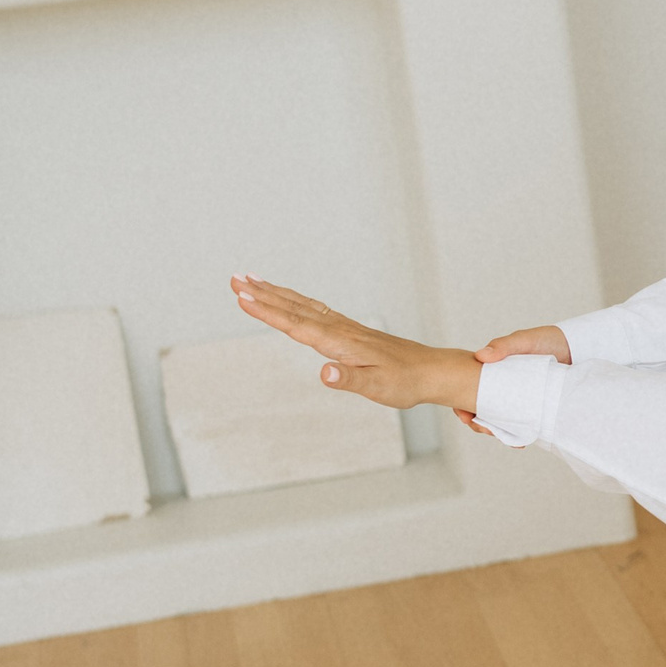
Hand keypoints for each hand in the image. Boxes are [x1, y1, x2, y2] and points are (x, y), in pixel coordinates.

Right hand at [230, 277, 481, 414]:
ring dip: (276, 294)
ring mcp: (345, 328)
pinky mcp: (350, 331)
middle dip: (263, 295)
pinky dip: (296, 301)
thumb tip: (324, 373)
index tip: (242, 298)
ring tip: (251, 281)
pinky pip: (316, 310)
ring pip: (303, 306)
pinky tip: (288, 299)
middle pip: (295, 308)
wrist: (431, 371)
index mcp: (340, 343)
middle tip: (234, 280)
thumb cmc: (404, 382)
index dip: (268, 312)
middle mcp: (340, 330)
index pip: (297, 325)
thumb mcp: (377, 387)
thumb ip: (349, 380)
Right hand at [448, 322, 572, 431]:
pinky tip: (518, 440)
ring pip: (498, 418)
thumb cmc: (545, 340)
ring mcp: (515, 396)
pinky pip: (518, 422)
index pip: (468, 389)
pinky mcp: (530, 405)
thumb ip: (503, 346)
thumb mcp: (523, 340)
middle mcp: (500, 384)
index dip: (462, 404)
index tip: (465, 416)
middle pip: (480, 407)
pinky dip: (515, 432)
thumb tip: (480, 356)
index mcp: (491, 369)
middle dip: (478, 422)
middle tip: (486, 430)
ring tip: (502, 437)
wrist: (575, 348)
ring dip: (495, 430)